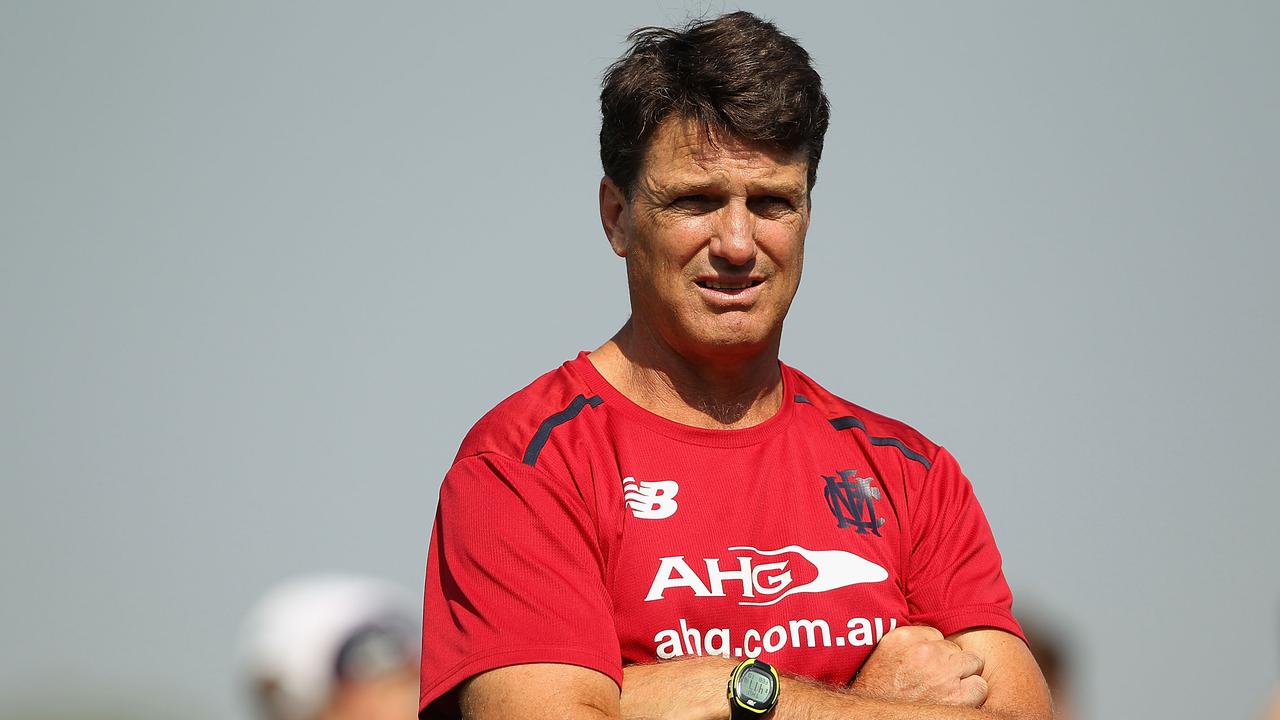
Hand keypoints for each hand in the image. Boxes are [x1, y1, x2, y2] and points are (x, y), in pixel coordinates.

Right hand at [850, 625, 987, 707]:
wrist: (876, 718)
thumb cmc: (877, 691)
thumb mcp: (883, 656)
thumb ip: (905, 644)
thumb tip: (926, 639)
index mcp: (905, 639)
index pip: (936, 635)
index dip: (934, 652)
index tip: (926, 665)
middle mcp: (926, 652)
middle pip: (955, 648)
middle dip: (949, 662)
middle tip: (936, 679)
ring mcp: (943, 673)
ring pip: (972, 663)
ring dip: (963, 675)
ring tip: (947, 690)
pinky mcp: (957, 696)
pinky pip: (979, 686)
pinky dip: (973, 694)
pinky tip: (957, 700)